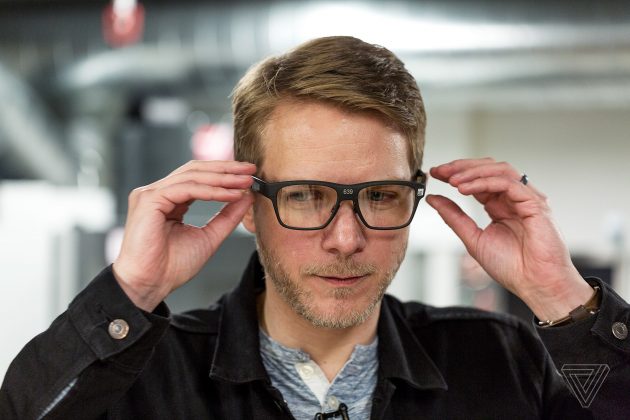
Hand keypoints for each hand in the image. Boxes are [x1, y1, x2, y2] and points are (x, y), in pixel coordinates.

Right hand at [113, 160, 255, 310]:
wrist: (151, 285)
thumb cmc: (173, 266)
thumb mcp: (210, 236)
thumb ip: (227, 216)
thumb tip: (247, 196)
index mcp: (168, 200)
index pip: (198, 177)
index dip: (224, 173)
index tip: (249, 175)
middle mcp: (157, 192)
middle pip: (195, 170)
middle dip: (225, 169)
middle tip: (250, 169)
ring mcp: (150, 194)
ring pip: (192, 176)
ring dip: (222, 178)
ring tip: (244, 181)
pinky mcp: (149, 200)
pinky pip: (186, 189)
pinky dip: (212, 191)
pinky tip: (230, 194)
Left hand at [427, 158, 592, 320]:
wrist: (535, 285)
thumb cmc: (512, 267)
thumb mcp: (473, 238)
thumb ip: (454, 217)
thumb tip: (433, 199)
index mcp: (500, 206)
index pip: (478, 180)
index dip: (456, 173)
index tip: (435, 173)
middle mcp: (513, 199)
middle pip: (489, 168)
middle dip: (462, 167)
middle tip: (440, 171)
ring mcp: (526, 199)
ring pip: (499, 171)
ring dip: (472, 172)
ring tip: (451, 181)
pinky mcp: (535, 204)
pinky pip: (508, 184)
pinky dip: (484, 183)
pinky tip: (465, 189)